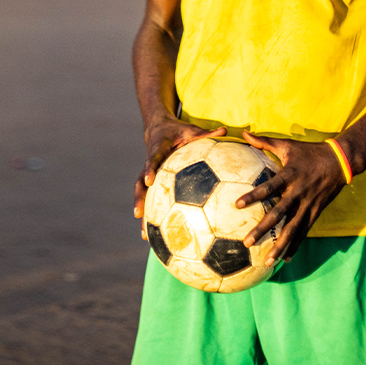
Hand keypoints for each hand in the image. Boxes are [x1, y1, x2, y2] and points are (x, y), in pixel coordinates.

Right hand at [133, 116, 225, 234]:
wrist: (158, 129)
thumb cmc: (178, 131)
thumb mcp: (191, 130)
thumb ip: (208, 133)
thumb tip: (226, 131)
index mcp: (157, 151)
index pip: (152, 161)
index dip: (150, 170)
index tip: (150, 181)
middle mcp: (149, 164)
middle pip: (140, 184)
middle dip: (139, 199)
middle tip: (139, 215)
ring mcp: (147, 174)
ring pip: (141, 195)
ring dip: (142, 213)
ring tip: (144, 235)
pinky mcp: (150, 182)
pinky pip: (149, 199)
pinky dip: (151, 215)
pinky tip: (156, 235)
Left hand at [235, 132, 345, 262]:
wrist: (340, 162)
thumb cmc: (309, 152)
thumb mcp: (287, 145)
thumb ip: (264, 141)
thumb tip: (243, 132)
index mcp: (290, 176)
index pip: (268, 187)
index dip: (253, 195)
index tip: (237, 205)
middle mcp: (298, 193)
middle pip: (278, 214)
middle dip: (263, 229)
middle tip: (247, 242)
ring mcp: (308, 206)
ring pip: (292, 230)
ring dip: (279, 246)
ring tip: (267, 262)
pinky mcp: (315, 213)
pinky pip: (304, 233)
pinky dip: (295, 246)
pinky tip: (285, 260)